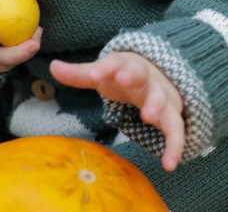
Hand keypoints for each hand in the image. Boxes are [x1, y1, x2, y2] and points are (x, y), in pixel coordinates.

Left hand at [50, 53, 185, 171]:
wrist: (160, 75)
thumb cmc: (125, 76)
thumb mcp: (104, 73)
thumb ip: (80, 74)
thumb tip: (52, 66)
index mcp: (126, 65)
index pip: (115, 62)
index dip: (105, 68)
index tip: (95, 75)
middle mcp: (145, 78)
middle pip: (141, 75)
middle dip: (133, 76)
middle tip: (125, 79)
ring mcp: (161, 95)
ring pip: (162, 98)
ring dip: (156, 106)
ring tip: (148, 116)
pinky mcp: (171, 114)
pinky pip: (176, 129)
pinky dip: (175, 146)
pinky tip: (169, 165)